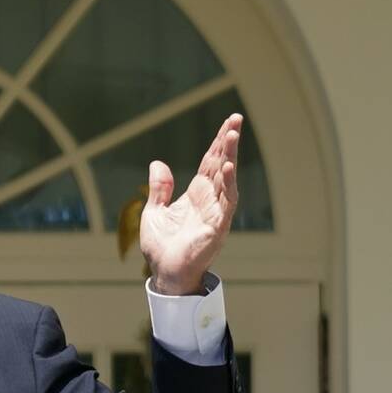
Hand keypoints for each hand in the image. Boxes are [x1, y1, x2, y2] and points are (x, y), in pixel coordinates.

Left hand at [139, 114, 240, 294]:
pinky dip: (228, 184)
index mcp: (197, 194)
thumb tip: (157, 163)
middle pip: (221, 164)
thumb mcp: (154, 211)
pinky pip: (226, 202)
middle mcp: (210, 200)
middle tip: (236, 119)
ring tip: (232, 134)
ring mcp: (216, 212)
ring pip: (227, 178)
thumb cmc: (162, 247)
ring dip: (230, 156)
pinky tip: (228, 167)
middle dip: (228, 142)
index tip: (228, 123)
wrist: (165, 273)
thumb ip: (159, 188)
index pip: (210, 163)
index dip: (218, 143)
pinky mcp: (217, 226)